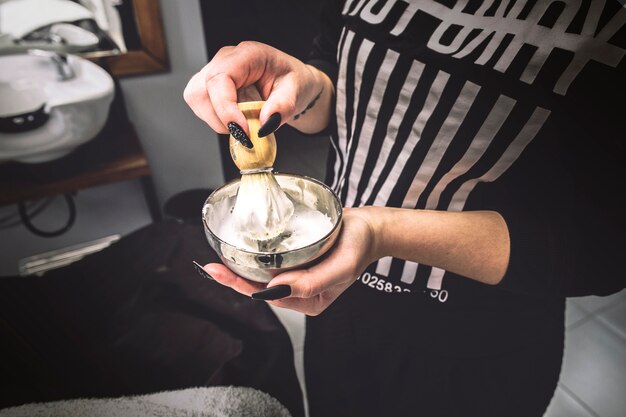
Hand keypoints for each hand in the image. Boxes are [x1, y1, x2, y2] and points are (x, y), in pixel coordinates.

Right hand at [183, 41, 328, 136]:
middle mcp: (226, 59)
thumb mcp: (297, 92)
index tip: (241, 130)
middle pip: (201, 90)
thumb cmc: (293, 81)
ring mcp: (214, 71)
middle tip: (244, 131)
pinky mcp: (210, 86)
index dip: (225, 108)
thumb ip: (283, 106)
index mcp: (248, 54)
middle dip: (219, 118)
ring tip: (242, 124)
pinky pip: (201, 105)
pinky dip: (215, 119)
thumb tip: (264, 124)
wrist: (292, 83)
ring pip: (196, 98)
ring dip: (216, 120)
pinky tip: (235, 119)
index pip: (220, 78)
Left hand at [201, 207, 380, 315]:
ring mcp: (298, 276)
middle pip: (260, 288)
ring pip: (262, 276)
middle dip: (234, 278)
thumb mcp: (340, 267)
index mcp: (309, 301)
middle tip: (209, 267)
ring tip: (217, 261)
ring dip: (241, 268)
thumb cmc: (358, 247)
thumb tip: (275, 287)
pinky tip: (239, 251)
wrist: (370, 229)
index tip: (220, 273)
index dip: (241, 285)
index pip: (268, 296)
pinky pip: (270, 263)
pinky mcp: (297, 260)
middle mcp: (300, 291)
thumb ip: (312, 282)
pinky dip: (253, 258)